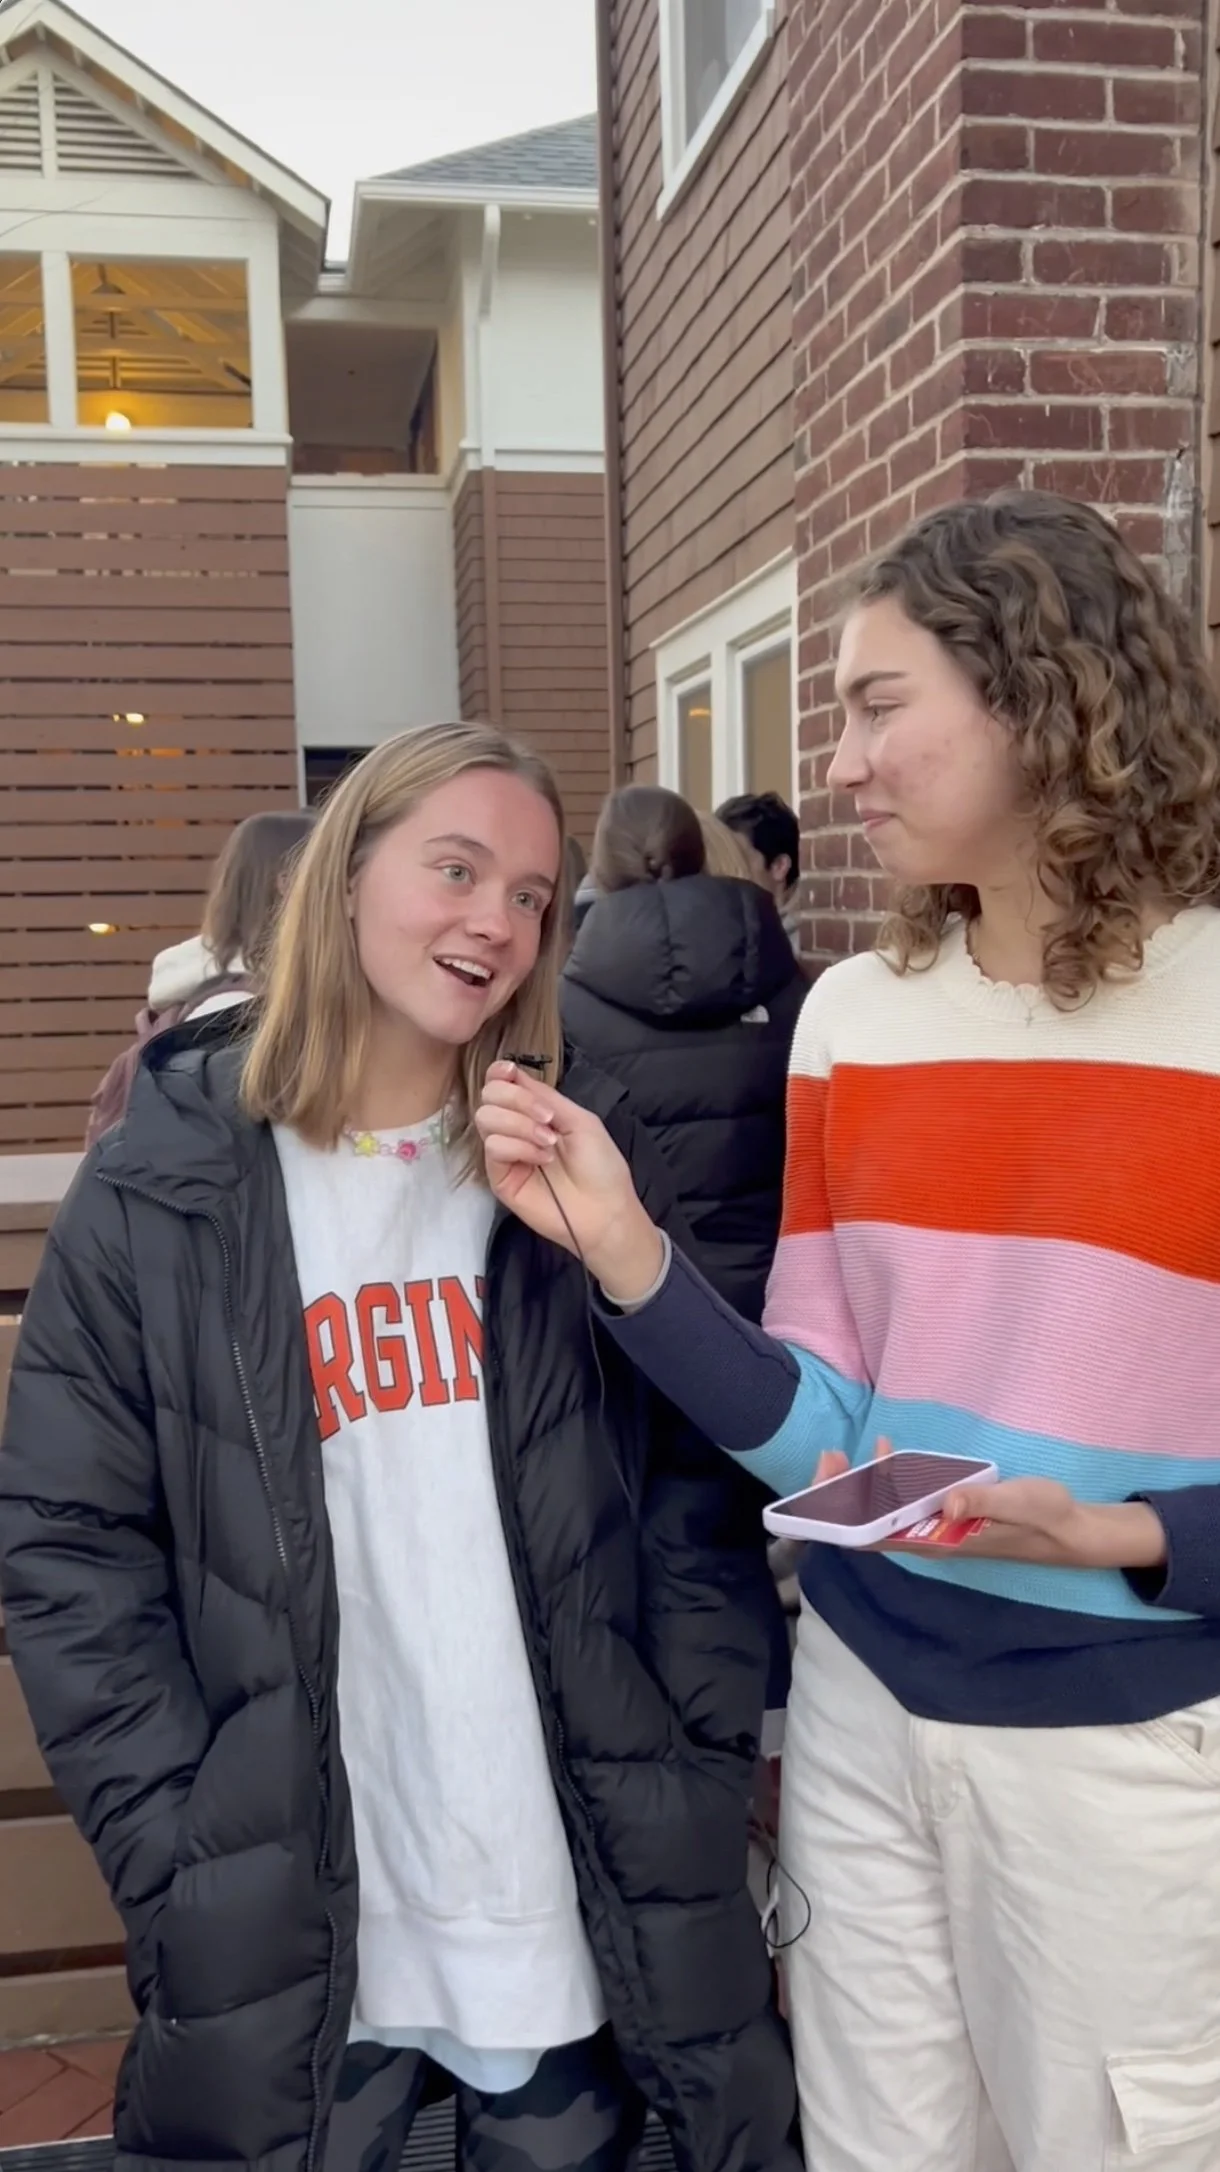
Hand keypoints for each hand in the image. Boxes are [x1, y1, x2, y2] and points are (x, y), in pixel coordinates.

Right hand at [475, 1063, 665, 1296]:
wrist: (605, 1208)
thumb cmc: (600, 1165)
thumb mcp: (579, 1119)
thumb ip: (545, 1096)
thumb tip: (513, 1072)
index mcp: (534, 1112)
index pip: (500, 1084)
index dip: (499, 1073)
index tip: (510, 1072)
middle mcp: (514, 1129)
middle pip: (489, 1096)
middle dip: (517, 1099)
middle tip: (548, 1118)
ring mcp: (505, 1154)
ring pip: (486, 1118)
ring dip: (521, 1125)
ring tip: (549, 1143)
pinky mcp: (499, 1178)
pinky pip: (494, 1146)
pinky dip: (519, 1146)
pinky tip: (542, 1159)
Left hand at [812, 1442, 1166, 1569]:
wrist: (1068, 1530)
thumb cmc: (1042, 1516)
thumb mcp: (1016, 1502)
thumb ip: (981, 1501)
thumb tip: (946, 1502)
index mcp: (935, 1540)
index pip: (870, 1536)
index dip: (839, 1514)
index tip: (829, 1480)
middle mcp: (926, 1538)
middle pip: (866, 1525)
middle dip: (840, 1494)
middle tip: (831, 1455)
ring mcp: (933, 1528)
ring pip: (881, 1513)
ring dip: (859, 1487)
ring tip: (845, 1454)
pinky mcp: (944, 1517)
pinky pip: (903, 1502)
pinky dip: (886, 1480)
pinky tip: (887, 1455)